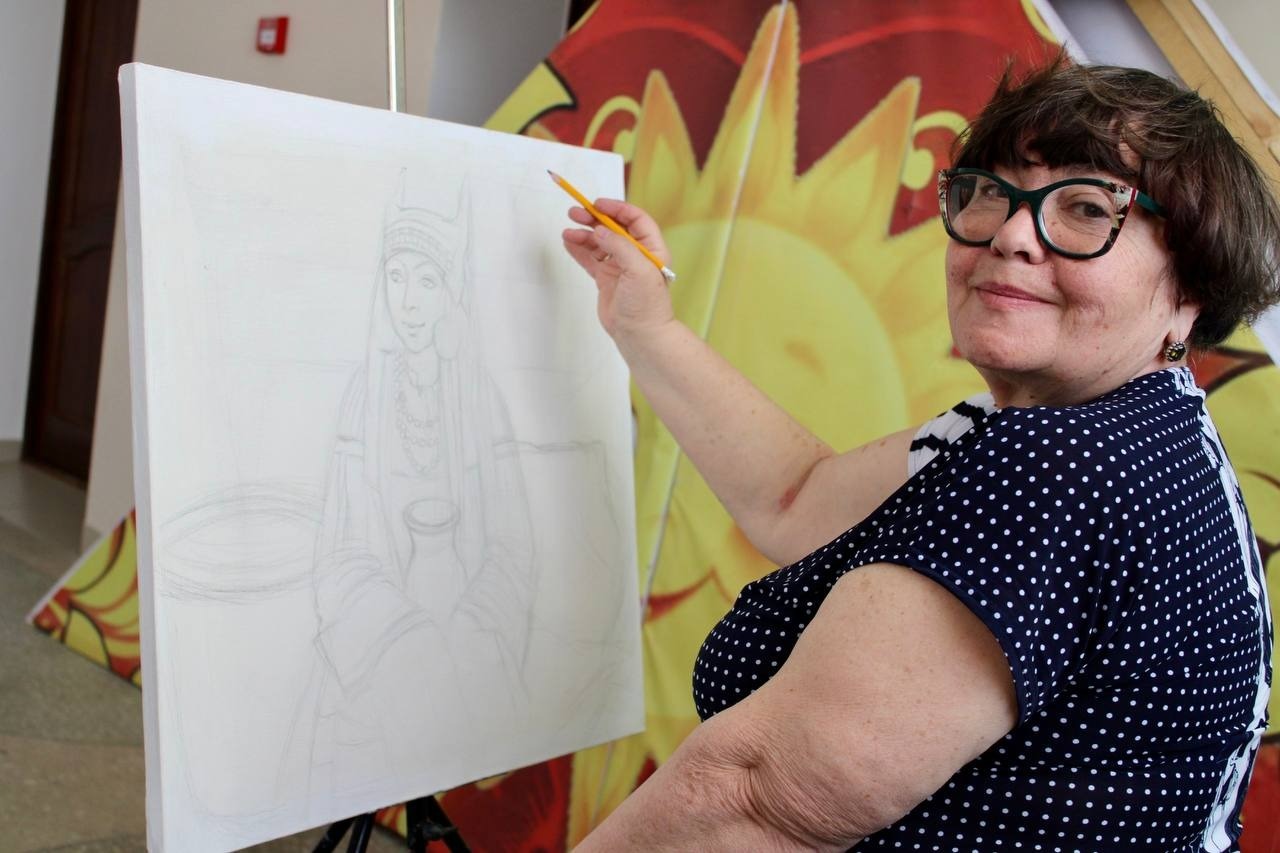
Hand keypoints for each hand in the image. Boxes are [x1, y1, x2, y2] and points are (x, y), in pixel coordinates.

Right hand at [561, 198, 675, 343]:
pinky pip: (590, 259)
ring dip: (584, 235)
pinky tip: (569, 242)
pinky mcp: (606, 278)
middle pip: (613, 228)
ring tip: (568, 232)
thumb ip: (620, 247)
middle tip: (576, 213)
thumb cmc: (647, 305)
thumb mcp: (638, 270)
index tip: (597, 204)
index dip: (617, 208)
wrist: (639, 334)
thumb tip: (600, 231)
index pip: (635, 219)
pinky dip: (579, 249)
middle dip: (594, 219)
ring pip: (599, 242)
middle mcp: (635, 255)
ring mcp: (619, 266)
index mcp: (651, 248)